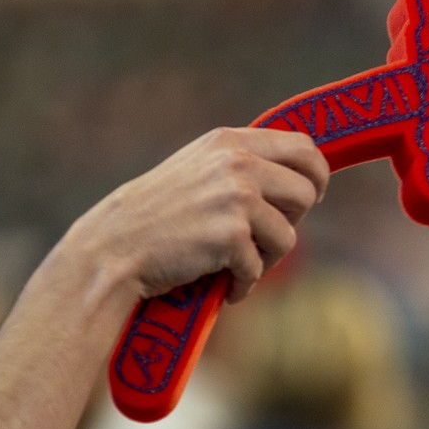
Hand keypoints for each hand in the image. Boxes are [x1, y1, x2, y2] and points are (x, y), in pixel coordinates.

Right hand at [69, 127, 328, 302]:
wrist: (113, 248)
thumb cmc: (158, 216)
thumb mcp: (199, 169)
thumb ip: (241, 164)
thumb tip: (301, 178)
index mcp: (230, 142)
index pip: (303, 146)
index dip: (315, 174)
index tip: (310, 195)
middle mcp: (237, 163)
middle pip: (306, 191)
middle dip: (293, 221)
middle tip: (266, 239)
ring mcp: (235, 198)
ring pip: (289, 236)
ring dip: (268, 259)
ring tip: (238, 265)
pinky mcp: (231, 236)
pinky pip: (260, 269)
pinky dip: (244, 285)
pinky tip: (224, 286)